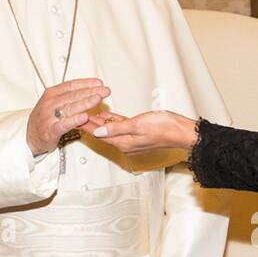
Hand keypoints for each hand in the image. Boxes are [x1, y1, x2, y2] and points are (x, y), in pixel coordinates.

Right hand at [27, 78, 109, 155]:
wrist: (29, 137)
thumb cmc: (44, 119)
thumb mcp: (53, 103)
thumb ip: (69, 97)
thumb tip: (89, 90)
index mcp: (51, 94)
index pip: (72, 85)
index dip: (87, 83)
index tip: (99, 83)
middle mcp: (50, 103)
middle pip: (73, 95)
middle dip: (91, 92)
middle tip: (104, 91)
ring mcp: (49, 116)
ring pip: (70, 107)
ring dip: (86, 103)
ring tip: (97, 99)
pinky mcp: (51, 130)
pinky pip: (64, 124)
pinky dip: (75, 120)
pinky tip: (84, 117)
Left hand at [82, 110, 197, 154]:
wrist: (181, 131)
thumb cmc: (164, 128)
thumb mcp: (137, 125)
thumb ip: (116, 128)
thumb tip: (98, 132)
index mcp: (124, 142)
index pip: (100, 134)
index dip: (87, 126)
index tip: (76, 119)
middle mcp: (126, 143)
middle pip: (103, 132)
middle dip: (90, 124)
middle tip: (78, 114)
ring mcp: (132, 139)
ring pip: (111, 129)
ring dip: (100, 122)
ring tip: (88, 113)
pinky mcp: (138, 133)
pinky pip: (121, 126)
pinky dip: (113, 120)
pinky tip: (108, 115)